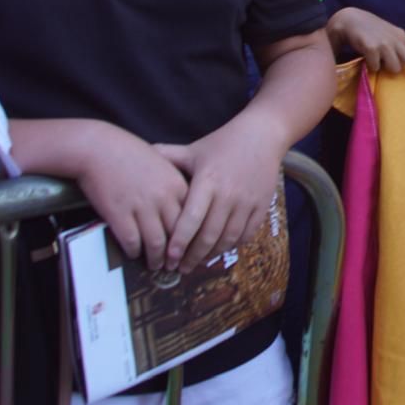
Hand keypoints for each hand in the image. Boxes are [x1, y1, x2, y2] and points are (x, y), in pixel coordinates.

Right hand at [75, 126, 189, 270]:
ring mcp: (142, 207)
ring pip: (157, 244)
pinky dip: (135, 252)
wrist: (100, 147)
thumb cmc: (130, 154)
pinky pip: (132, 242)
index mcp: (178, 185)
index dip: (193, 239)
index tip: (192, 249)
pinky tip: (134, 253)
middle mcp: (164, 198)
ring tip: (156, 265)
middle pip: (179, 236)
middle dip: (178, 255)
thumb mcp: (163, 165)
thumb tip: (182, 211)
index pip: (195, 220)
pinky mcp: (120, 214)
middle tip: (176, 265)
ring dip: (157, 260)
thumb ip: (174, 186)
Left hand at [154, 121, 284, 272]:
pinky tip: (219, 249)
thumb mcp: (194, 149)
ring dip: (211, 255)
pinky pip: (246, 235)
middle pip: (209, 235)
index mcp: (208, 180)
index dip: (179, 242)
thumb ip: (168, 155)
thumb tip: (141, 154)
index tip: (168, 258)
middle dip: (192, 257)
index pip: (191, 219)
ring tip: (196, 262)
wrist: (262, 135)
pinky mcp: (262, 207)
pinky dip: (231, 246)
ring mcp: (247, 202)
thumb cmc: (223, 143)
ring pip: (228, 239)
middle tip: (178, 269)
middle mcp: (229, 194)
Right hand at [330, 8, 404, 91]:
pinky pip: (376, 68)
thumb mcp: (390, 33)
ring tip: (378, 59)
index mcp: (402, 36)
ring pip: (394, 68)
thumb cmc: (371, 29)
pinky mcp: (372, 48)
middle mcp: (396, 40)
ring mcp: (385, 44)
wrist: (351, 20)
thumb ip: (400, 43)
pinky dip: (372, 66)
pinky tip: (367, 58)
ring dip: (387, 68)